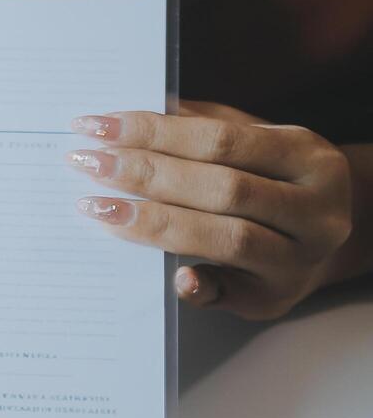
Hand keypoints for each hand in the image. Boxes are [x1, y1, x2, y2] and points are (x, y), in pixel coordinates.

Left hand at [68, 102, 354, 319]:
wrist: (330, 241)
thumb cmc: (274, 184)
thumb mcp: (256, 146)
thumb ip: (204, 128)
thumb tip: (132, 118)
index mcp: (309, 158)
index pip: (223, 140)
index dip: (157, 132)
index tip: (99, 127)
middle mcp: (315, 210)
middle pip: (223, 189)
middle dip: (147, 175)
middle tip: (88, 164)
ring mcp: (298, 259)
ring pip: (226, 239)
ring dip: (154, 224)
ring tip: (99, 208)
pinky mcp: (273, 300)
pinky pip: (228, 294)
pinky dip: (197, 285)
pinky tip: (168, 276)